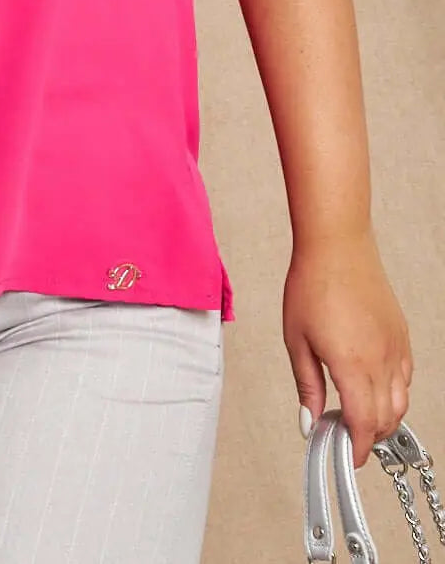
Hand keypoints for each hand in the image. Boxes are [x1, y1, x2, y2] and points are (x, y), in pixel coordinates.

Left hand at [283, 229, 413, 467]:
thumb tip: (309, 421)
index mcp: (352, 365)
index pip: (363, 424)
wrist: (336, 246)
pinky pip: (406, 376)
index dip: (356, 448)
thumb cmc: (311, 285)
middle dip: (368, 437)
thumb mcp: (297, 339)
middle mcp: (381, 360)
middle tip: (344, 437)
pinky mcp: (401, 335)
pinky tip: (372, 387)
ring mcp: (395, 347)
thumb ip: (307, 384)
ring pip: (402, 401)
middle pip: (386, 419)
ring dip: (383, 417)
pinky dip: (394, 393)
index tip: (346, 456)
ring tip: (356, 415)